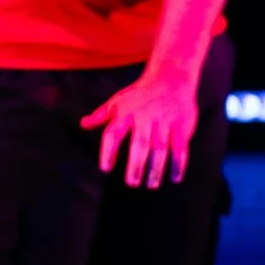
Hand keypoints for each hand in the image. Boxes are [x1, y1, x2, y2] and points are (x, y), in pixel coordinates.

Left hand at [81, 67, 201, 188]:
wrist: (170, 79)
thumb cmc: (139, 95)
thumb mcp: (117, 101)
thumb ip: (101, 115)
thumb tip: (83, 124)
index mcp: (125, 113)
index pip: (113, 134)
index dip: (108, 152)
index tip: (105, 169)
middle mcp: (145, 118)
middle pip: (140, 144)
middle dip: (136, 165)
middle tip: (132, 183)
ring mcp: (164, 122)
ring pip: (160, 149)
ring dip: (156, 169)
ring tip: (151, 185)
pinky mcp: (181, 125)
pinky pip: (180, 148)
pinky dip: (179, 164)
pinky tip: (175, 178)